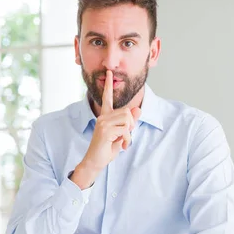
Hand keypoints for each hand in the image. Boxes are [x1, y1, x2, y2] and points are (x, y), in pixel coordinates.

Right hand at [72, 70, 140, 188]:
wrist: (95, 161)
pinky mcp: (105, 130)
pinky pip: (125, 130)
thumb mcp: (121, 135)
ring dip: (129, 133)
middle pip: (127, 111)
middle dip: (131, 124)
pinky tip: (122, 146)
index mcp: (105, 116)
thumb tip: (138, 109)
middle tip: (126, 136)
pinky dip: (127, 140)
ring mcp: (102, 123)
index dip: (109, 86)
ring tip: (122, 142)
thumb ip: (129, 122)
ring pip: (127, 119)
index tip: (108, 72)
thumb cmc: (107, 149)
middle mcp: (102, 117)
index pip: (107, 98)